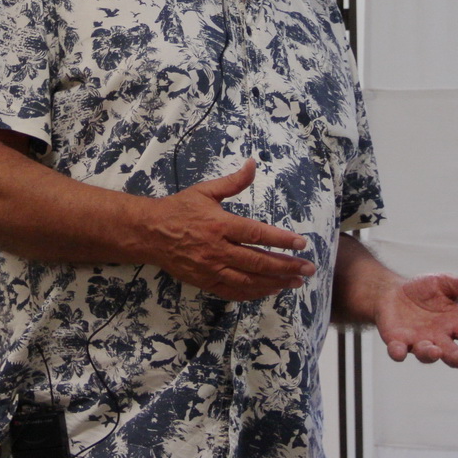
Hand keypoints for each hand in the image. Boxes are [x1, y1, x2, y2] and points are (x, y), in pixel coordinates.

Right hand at [148, 160, 314, 300]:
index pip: (257, 234)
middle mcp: (217, 249)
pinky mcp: (205, 281)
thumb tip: (253, 164)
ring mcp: (211, 268)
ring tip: (296, 282)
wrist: (149, 233)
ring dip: (275, 283)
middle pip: (258, 262)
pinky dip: (254, 293)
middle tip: (308, 268)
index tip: (301, 243)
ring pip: (248, 281)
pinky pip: (233, 291)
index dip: (281, 240)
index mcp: (220, 225)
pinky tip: (270, 290)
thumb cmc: (179, 209)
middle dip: (286, 267)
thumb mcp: (205, 191)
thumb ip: (233, 181)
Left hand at [376, 272, 457, 368]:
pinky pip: (398, 351)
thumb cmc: (425, 291)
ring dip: (431, 354)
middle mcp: (439, 338)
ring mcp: (418, 343)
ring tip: (436, 351)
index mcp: (455, 325)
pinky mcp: (397, 342)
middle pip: (452, 353)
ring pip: (426, 354)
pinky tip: (399, 352)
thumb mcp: (446, 283)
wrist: (393, 292)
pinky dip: (399, 353)